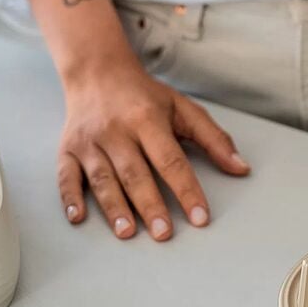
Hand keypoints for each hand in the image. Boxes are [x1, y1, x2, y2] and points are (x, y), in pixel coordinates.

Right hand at [58, 61, 249, 240]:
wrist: (98, 72)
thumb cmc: (146, 96)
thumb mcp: (184, 108)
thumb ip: (214, 138)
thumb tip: (241, 168)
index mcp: (148, 119)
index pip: (171, 160)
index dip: (187, 190)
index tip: (200, 217)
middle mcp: (117, 130)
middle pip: (136, 173)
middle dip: (151, 206)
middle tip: (165, 235)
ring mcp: (90, 141)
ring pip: (102, 179)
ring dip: (115, 208)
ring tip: (129, 234)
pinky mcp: (67, 149)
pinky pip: (66, 176)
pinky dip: (70, 198)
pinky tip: (79, 219)